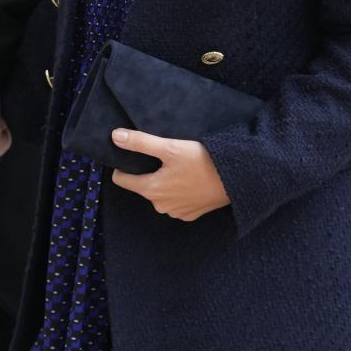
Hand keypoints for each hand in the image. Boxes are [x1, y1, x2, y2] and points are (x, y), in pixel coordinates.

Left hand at [110, 129, 229, 220]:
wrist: (236, 179)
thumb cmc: (202, 162)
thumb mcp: (169, 147)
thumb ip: (140, 143)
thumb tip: (115, 136)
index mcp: (151, 190)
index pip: (122, 179)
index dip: (123, 165)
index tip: (133, 154)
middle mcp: (160, 205)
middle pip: (143, 185)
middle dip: (148, 171)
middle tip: (164, 156)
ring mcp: (176, 212)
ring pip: (160, 193)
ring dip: (165, 181)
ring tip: (179, 166)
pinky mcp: (191, 214)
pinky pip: (176, 200)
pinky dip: (179, 190)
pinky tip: (190, 178)